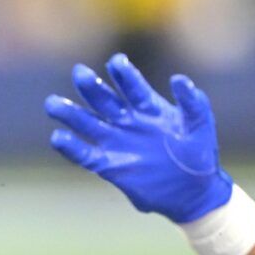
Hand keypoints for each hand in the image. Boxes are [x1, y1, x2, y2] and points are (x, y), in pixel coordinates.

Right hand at [45, 54, 231, 222]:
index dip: (124, 74)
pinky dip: (71, 147)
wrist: (193, 192)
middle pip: (104, 100)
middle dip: (91, 86)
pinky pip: (85, 155)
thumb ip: (193, 104)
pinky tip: (58, 138)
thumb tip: (179, 79)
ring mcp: (116, 142)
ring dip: (71, 113)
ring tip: (53, 103)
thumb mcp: (201, 127)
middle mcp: (128, 122)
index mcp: (150, 109)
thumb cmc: (199, 156)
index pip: (133, 87)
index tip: (116, 62)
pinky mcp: (109, 165)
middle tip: (79, 72)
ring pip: (88, 123)